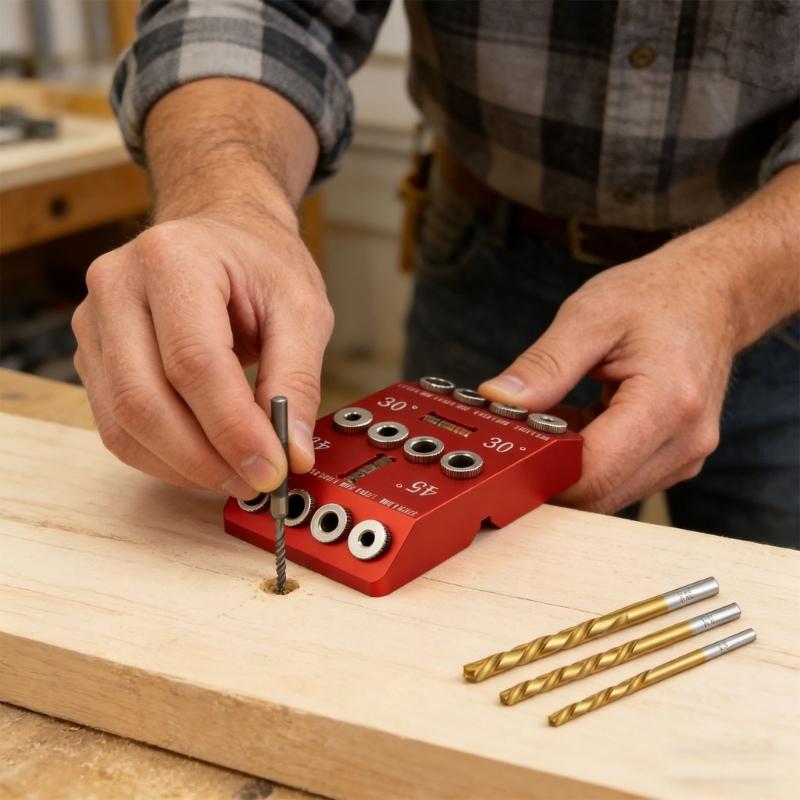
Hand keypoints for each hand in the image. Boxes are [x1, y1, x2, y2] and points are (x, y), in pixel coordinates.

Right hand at [72, 208, 332, 498]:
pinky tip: (205, 460)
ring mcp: (95, 322)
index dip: (233, 428)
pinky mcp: (93, 356)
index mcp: (172, 259)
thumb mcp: (301, 310)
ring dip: (182, 465)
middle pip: (144, 400)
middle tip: (257, 481)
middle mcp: (117, 286)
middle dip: (205, 458)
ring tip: (236, 473)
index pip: (193, 363)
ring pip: (123, 423)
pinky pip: (116, 426)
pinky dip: (162, 457)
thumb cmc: (261, 264)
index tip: (273, 468)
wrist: (222, 236)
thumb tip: (292, 452)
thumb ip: (298, 380)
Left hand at [479, 237, 740, 512]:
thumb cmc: (656, 297)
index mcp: (667, 403)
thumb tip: (499, 400)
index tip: (505, 449)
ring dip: (566, 466)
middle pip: (598, 494)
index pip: (594, 473)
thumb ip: (543, 365)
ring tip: (548, 418)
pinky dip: (586, 459)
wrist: (711, 294)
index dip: (540, 471)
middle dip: (547, 472)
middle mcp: (683, 442)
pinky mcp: (674, 460)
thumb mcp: (590, 316)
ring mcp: (683, 457)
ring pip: (605, 493)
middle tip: (514, 434)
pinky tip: (571, 423)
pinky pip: (618, 479)